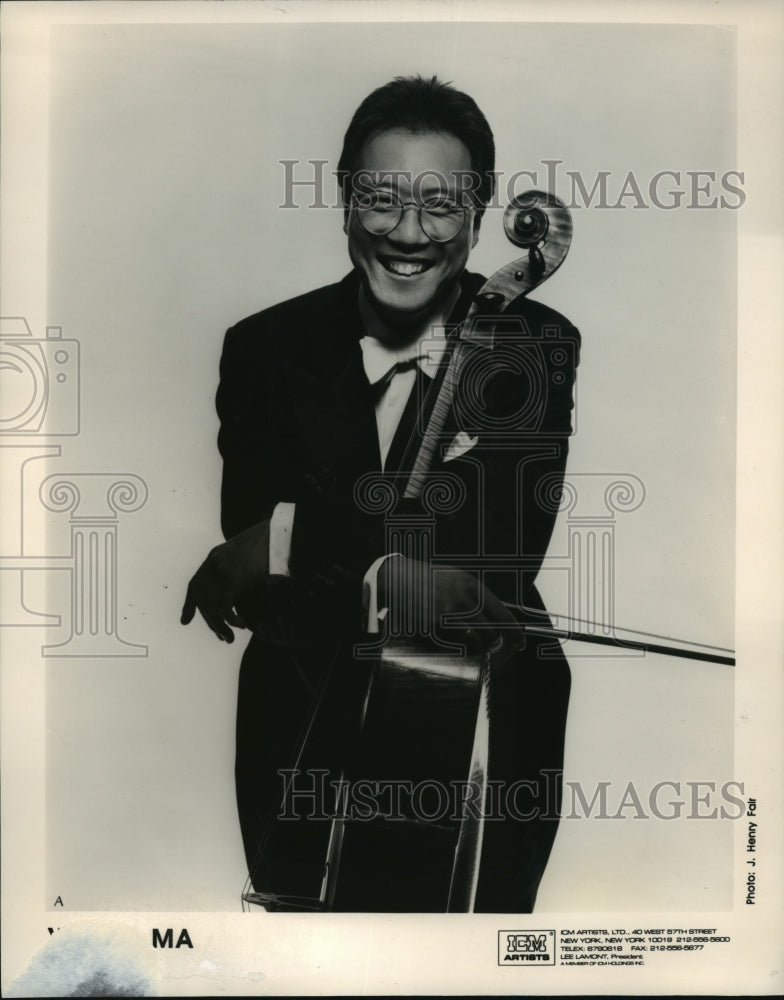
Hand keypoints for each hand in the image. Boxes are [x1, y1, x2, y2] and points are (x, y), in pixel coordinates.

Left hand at [180, 520, 269, 641]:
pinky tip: (242, 625)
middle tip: (223, 637)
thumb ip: (232, 565)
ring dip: (220, 627)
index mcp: (213, 559)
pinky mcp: (232, 581)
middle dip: (211, 623)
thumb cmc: (263, 543)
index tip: (185, 620)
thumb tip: (233, 585)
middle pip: (204, 601)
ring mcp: (220, 573)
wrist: (273, 534)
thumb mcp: (241, 552)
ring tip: (229, 638)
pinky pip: (225, 607)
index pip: (194, 585)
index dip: (189, 604)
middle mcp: (212, 566)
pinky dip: (232, 620)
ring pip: (212, 608)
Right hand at [379, 557, 524, 667]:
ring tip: (474, 645)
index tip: (519, 641)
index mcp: (472, 586)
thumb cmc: (427, 580)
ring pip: (479, 641)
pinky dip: (463, 649)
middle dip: (495, 642)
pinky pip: (458, 645)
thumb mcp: (456, 578)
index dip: (514, 631)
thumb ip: (475, 595)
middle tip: (492, 646)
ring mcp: (449, 613)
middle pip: (494, 632)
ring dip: (480, 647)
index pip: (503, 613)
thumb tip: (496, 617)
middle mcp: (464, 599)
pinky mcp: (434, 626)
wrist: (397, 579)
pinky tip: (458, 644)